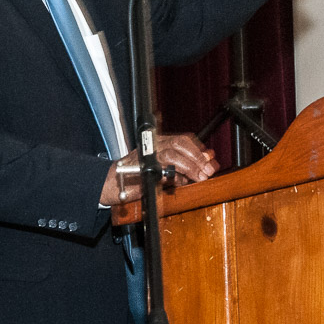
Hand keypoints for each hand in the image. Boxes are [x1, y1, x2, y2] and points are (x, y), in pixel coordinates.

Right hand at [99, 133, 218, 205]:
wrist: (112, 184)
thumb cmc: (138, 177)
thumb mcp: (165, 170)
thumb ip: (183, 164)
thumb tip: (207, 160)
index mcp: (158, 142)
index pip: (182, 139)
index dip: (198, 149)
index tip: (210, 159)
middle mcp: (152, 145)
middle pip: (178, 143)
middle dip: (196, 156)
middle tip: (207, 170)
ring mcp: (145, 156)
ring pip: (171, 154)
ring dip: (188, 166)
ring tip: (198, 177)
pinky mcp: (140, 169)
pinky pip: (160, 170)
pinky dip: (173, 176)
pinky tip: (179, 182)